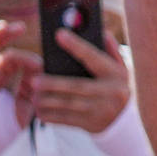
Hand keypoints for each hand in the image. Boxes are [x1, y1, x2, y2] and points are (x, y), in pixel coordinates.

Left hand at [24, 21, 131, 135]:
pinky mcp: (91, 124)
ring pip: (69, 105)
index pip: (94, 58)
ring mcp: (101, 111)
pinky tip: (39, 111)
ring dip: (48, 101)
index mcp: (115, 74)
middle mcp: (110, 93)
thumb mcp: (119, 68)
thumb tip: (101, 31)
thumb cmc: (115, 87)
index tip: (59, 35)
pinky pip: (67, 120)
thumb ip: (110, 49)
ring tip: (32, 96)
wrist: (124, 122)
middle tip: (33, 80)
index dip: (77, 47)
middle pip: (78, 87)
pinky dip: (52, 116)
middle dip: (54, 84)